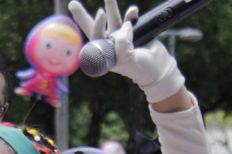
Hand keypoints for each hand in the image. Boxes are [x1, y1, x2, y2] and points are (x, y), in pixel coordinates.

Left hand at [67, 0, 184, 102]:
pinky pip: (130, 18)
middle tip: (72, 3)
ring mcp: (122, 36)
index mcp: (105, 52)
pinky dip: (132, 13)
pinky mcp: (135, 30)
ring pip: (113, 18)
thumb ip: (124, 45)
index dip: (95, 24)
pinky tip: (133, 11)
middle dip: (82, 15)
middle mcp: (111, 42)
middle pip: (94, 26)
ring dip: (111, 6)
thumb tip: (125, 26)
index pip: (94, 36)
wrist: (160, 68)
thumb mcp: (129, 61)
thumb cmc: (141, 69)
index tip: (100, 14)